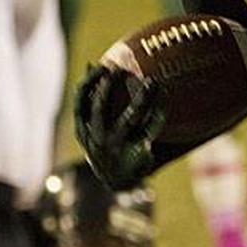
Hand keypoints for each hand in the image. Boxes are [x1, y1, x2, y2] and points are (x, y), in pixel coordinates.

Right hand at [74, 65, 164, 189]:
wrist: (120, 181)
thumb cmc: (107, 145)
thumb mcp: (93, 127)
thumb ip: (93, 98)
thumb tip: (90, 64)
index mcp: (84, 132)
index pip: (81, 103)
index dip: (89, 83)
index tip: (98, 65)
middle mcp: (98, 140)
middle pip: (100, 109)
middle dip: (108, 87)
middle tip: (119, 68)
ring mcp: (118, 148)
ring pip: (129, 118)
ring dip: (141, 98)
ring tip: (151, 82)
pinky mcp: (137, 154)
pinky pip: (149, 130)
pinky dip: (157, 115)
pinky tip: (165, 100)